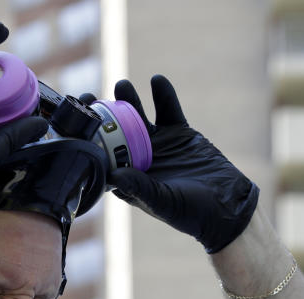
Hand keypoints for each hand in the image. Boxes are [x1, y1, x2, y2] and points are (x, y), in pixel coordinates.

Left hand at [82, 75, 258, 252]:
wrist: (228, 206)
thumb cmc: (191, 213)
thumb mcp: (163, 201)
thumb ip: (140, 187)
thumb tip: (113, 174)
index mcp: (128, 179)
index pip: (101, 157)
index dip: (86, 140)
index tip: (75, 123)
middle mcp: (138, 159)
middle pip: (114, 132)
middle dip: (101, 114)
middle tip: (88, 97)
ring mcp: (158, 145)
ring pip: (139, 118)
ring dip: (130, 101)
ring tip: (122, 84)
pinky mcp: (179, 133)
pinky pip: (168, 110)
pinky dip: (164, 95)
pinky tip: (157, 80)